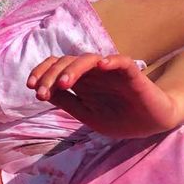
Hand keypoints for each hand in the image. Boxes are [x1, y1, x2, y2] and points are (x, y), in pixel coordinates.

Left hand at [26, 53, 180, 137]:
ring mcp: (111, 71)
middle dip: (50, 75)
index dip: (42, 72)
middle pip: (66, 61)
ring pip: (88, 59)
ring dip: (73, 69)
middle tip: (40, 92)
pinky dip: (111, 60)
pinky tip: (101, 65)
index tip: (31, 87)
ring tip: (63, 83)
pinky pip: (121, 61)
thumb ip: (67, 103)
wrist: (152, 123)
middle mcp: (93, 72)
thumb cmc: (120, 118)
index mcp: (81, 81)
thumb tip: (42, 92)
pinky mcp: (132, 73)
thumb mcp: (87, 115)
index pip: (56, 67)